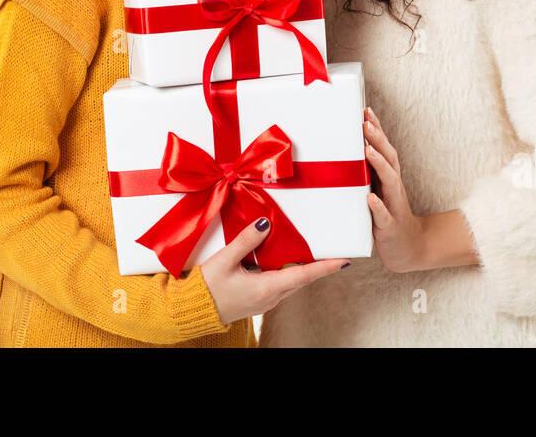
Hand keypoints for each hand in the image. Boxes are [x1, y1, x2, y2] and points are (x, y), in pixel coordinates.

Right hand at [201, 216, 349, 324]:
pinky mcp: (258, 300)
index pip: (304, 275)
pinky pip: (280, 285)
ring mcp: (265, 301)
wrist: (191, 311)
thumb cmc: (206, 288)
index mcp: (267, 288)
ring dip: (302, 269)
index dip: (326, 267)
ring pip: (291, 282)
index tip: (344, 260)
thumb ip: (246, 240)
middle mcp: (271, 297)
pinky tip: (283, 261)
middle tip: (333, 251)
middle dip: (318, 266)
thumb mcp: (224, 260)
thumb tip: (266, 223)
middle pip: (302, 279)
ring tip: (313, 252)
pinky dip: (288, 272)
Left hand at [363, 107, 426, 273]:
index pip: (384, 149)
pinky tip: (370, 199)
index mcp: (388, 178)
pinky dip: (378, 206)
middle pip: (389, 158)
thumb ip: (366, 173)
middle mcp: (394, 188)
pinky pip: (384, 215)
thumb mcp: (376, 191)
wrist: (409, 249)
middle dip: (377, 139)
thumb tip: (346, 152)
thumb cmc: (388, 216)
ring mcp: (393, 206)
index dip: (377, 130)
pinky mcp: (389, 227)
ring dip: (379, 164)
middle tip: (365, 122)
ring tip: (368, 150)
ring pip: (390, 182)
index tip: (366, 110)